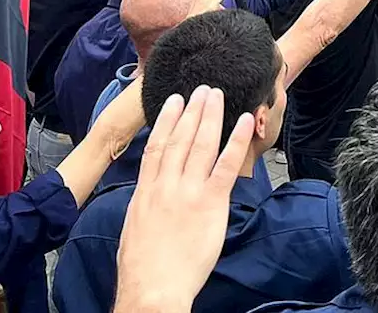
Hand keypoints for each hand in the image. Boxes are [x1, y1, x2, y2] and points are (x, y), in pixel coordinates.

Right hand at [115, 86, 253, 312]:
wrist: (153, 289)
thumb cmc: (142, 267)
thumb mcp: (134, 226)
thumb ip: (146, 203)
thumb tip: (153, 192)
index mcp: (145, 191)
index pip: (156, 146)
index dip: (165, 120)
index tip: (172, 101)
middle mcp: (166, 185)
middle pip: (179, 138)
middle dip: (191, 111)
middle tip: (202, 89)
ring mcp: (188, 192)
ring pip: (200, 145)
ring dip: (210, 116)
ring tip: (217, 95)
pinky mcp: (210, 204)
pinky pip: (226, 166)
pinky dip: (235, 141)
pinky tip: (243, 123)